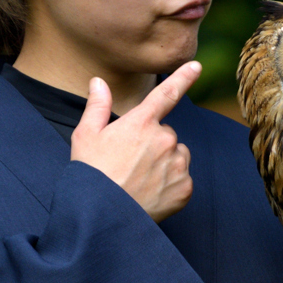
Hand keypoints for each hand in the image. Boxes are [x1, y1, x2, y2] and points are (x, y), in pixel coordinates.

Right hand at [71, 62, 199, 221]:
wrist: (102, 216)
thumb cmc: (91, 175)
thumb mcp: (86, 136)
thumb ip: (97, 106)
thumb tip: (98, 82)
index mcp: (141, 123)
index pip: (166, 94)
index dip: (183, 77)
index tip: (196, 66)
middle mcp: (164, 139)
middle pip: (166, 134)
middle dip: (153, 143)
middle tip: (130, 162)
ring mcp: (177, 164)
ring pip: (177, 155)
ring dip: (165, 162)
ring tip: (140, 179)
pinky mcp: (185, 188)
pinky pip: (182, 178)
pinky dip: (170, 184)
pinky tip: (150, 193)